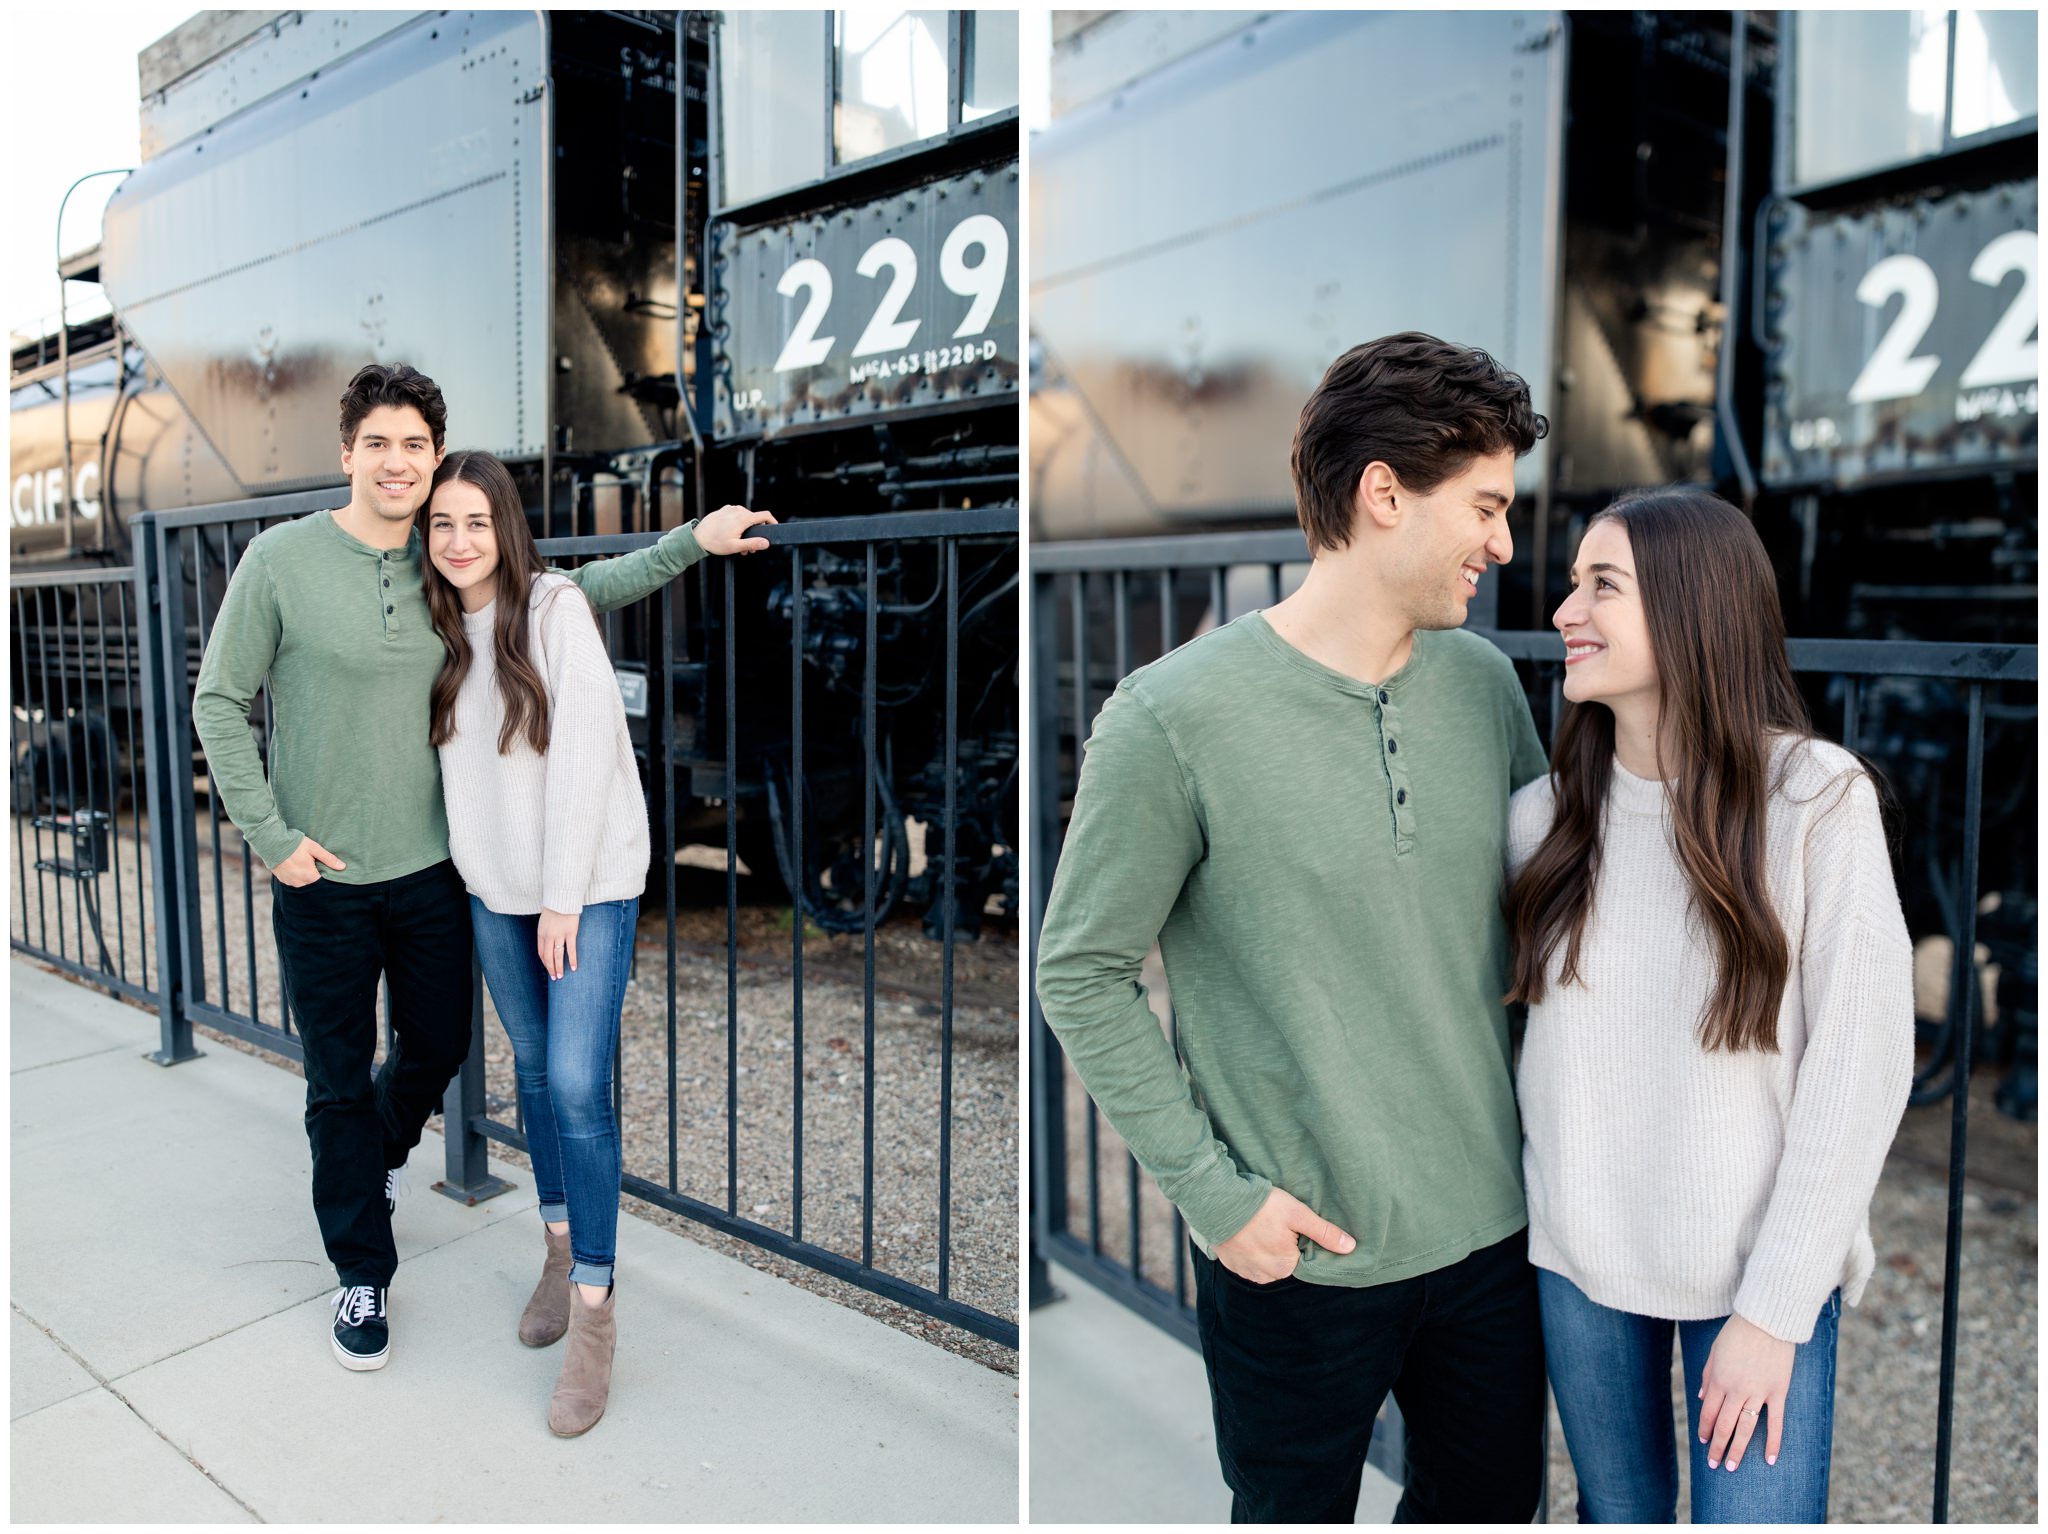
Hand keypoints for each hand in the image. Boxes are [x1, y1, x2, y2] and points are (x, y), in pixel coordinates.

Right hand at [274, 836, 344, 886]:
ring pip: (302, 885)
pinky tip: (298, 869)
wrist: (272, 842)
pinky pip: (293, 883)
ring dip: (306, 879)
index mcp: (309, 876)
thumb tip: (343, 867)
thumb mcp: (314, 848)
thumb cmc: (295, 844)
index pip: (323, 884)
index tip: (327, 871)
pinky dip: (297, 878)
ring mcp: (289, 882)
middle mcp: (299, 882)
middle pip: (312, 885)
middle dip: (316, 879)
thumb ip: (328, 859)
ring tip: (307, 868)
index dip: (326, 878)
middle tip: (316, 867)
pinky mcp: (282, 880)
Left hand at [537, 907, 579, 979]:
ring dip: (559, 967)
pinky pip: (571, 949)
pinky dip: (572, 960)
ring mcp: (559, 935)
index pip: (541, 953)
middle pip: (548, 957)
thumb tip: (549, 944)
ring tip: (561, 976)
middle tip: (555, 977)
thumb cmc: (554, 910)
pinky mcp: (570, 933)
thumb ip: (545, 933)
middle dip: (551, 969)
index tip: (549, 969)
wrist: (562, 899)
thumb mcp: (544, 922)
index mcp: (541, 934)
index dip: (545, 962)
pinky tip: (574, 967)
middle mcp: (549, 936)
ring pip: (557, 955)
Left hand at [695, 504, 777, 555]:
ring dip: (746, 530)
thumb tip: (766, 543)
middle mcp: (738, 510)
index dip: (773, 522)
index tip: (774, 528)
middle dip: (755, 533)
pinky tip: (731, 535)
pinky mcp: (724, 510)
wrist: (697, 537)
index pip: (765, 515)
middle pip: (754, 519)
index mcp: (743, 518)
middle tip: (749, 548)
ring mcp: (730, 509)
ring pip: (745, 518)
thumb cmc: (714, 542)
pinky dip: (738, 524)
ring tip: (738, 543)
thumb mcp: (735, 546)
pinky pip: (736, 516)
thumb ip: (753, 544)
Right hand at [1214, 1188, 1355, 1283]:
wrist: (1218, 1201)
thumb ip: (1324, 1233)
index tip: (1294, 1226)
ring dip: (1265, 1248)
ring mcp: (1246, 1272)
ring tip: (1261, 1225)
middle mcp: (1266, 1276)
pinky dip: (1250, 1249)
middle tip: (1276, 1221)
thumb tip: (1350, 1248)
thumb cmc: (1260, 1206)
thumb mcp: (1297, 1214)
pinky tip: (1248, 1232)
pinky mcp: (1230, 1264)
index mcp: (1285, 1267)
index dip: (1301, 1241)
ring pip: (1266, 1262)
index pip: (1303, 1259)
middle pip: (1284, 1261)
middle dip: (1283, 1245)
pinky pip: (1248, 1261)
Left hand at [1699, 1312, 1795, 1470]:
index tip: (1702, 1442)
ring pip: (1746, 1428)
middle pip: (1725, 1425)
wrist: (1766, 1320)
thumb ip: (1708, 1376)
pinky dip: (1774, 1442)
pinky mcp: (1778, 1392)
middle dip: (1717, 1446)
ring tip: (1731, 1466)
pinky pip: (1776, 1422)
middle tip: (1713, 1464)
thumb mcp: (1714, 1352)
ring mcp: (1758, 1392)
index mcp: (1718, 1380)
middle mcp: (1736, 1390)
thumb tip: (1703, 1399)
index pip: (1708, 1413)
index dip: (1704, 1429)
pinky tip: (1770, 1460)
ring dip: (1737, 1449)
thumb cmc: (1737, 1334)